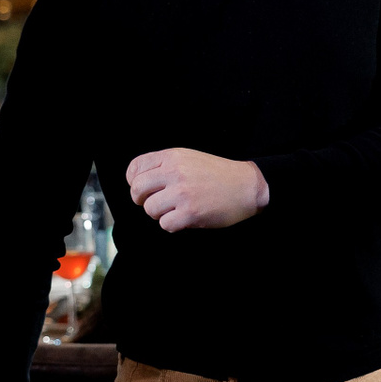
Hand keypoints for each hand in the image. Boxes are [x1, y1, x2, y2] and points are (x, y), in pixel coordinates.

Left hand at [126, 148, 268, 231]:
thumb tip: (137, 182)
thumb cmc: (217, 174)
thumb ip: (164, 165)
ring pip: (150, 209)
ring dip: (160, 214)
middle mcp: (174, 172)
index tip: (144, 189)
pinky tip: (185, 218)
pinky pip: (165, 224)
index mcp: (172, 156)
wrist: (247, 186)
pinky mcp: (191, 212)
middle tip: (155, 203)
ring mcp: (182, 193)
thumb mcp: (188, 158)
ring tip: (175, 210)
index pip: (135, 168)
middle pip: (137, 190)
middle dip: (142, 200)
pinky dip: (173, 225)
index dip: (133, 182)